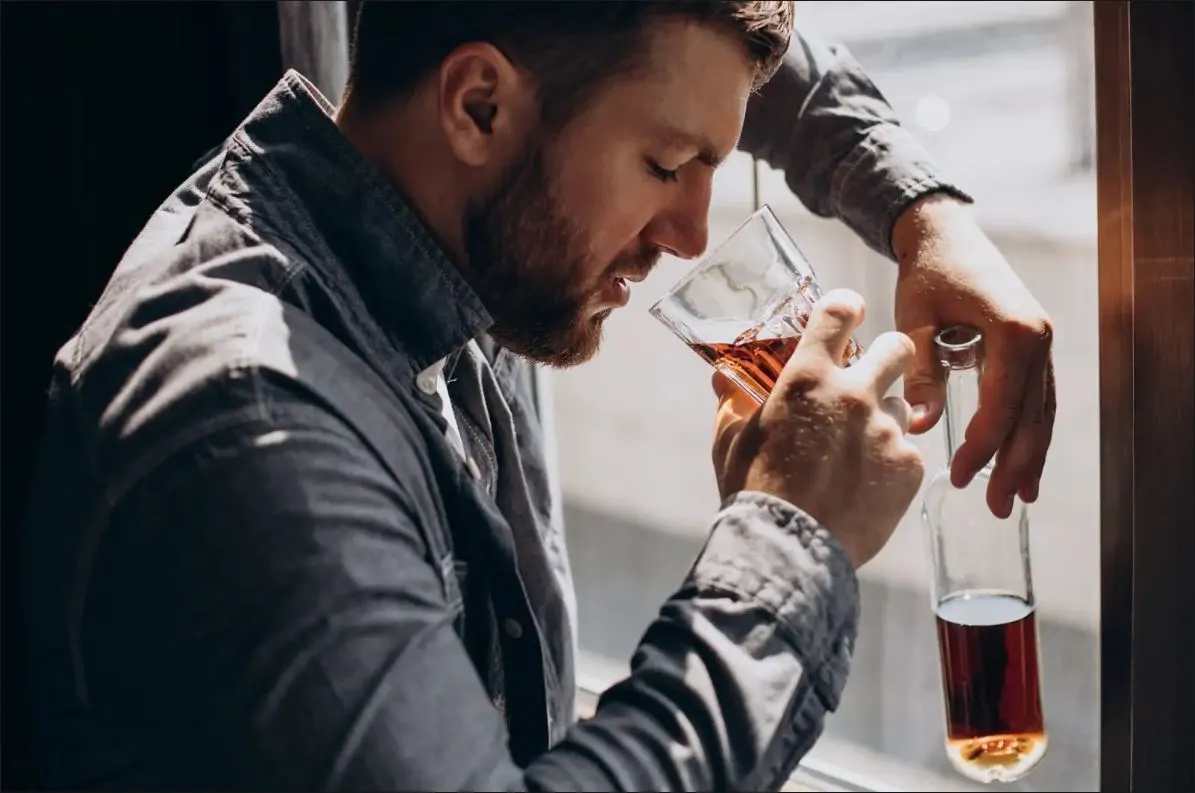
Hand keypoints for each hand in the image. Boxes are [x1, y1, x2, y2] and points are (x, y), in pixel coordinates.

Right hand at [711, 290, 925, 568]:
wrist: (787, 548)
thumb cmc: (753, 492)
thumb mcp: (731, 441)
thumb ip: (732, 403)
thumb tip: (723, 380)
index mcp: (807, 377)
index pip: (839, 310)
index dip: (846, 308)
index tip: (847, 315)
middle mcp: (853, 394)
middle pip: (897, 346)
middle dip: (887, 356)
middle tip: (870, 377)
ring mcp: (885, 430)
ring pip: (902, 405)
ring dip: (884, 419)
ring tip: (856, 451)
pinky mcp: (909, 467)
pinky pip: (907, 452)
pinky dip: (890, 464)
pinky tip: (864, 485)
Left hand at [891, 194, 1055, 518]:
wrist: (945, 233)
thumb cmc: (926, 273)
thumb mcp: (914, 320)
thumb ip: (919, 373)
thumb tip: (918, 427)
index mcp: (1015, 332)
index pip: (1002, 407)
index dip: (982, 449)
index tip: (959, 479)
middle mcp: (1039, 340)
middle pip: (1031, 418)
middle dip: (1014, 466)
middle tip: (996, 508)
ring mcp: (1041, 343)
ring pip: (1040, 412)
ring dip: (1030, 456)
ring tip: (1017, 498)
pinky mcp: (1033, 347)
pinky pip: (1036, 399)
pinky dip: (1029, 432)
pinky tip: (1022, 462)